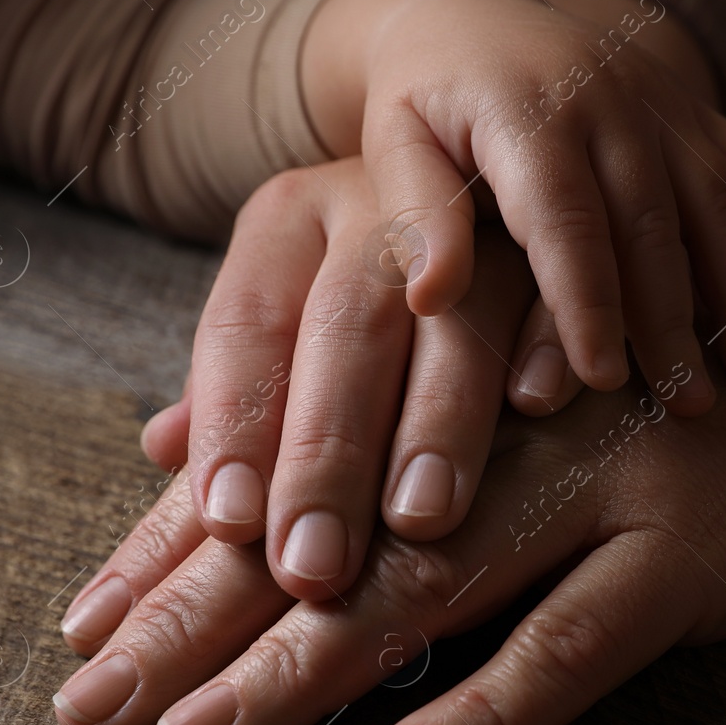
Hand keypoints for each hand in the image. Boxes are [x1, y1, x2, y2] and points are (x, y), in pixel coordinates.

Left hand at [54, 234, 725, 724]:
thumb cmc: (686, 374)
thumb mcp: (542, 372)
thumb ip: (395, 408)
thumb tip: (210, 446)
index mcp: (467, 358)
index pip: (300, 465)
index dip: (184, 551)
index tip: (85, 629)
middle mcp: (516, 409)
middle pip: (333, 527)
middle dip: (197, 619)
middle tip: (88, 706)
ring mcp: (604, 476)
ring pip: (430, 587)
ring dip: (300, 671)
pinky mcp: (690, 546)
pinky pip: (568, 648)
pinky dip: (481, 714)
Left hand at [61, 159, 583, 643]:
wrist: (506, 157)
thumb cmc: (376, 297)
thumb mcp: (294, 321)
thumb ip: (238, 395)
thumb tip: (161, 449)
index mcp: (289, 220)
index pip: (245, 326)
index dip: (233, 425)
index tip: (229, 525)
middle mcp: (373, 201)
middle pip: (342, 327)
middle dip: (326, 452)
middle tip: (312, 566)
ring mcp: (477, 212)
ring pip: (453, 311)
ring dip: (436, 418)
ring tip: (418, 518)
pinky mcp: (565, 231)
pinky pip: (559, 283)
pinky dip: (549, 340)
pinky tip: (539, 406)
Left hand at [301, 0, 725, 409]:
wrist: (471, 20)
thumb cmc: (423, 104)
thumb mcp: (394, 146)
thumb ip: (416, 219)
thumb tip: (433, 301)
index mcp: (527, 113)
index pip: (567, 220)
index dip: (588, 302)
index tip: (604, 379)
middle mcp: (609, 102)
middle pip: (654, 224)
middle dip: (677, 321)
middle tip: (693, 406)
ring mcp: (662, 104)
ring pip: (717, 203)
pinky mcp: (693, 112)